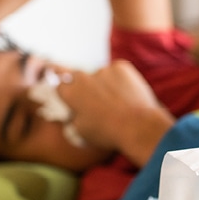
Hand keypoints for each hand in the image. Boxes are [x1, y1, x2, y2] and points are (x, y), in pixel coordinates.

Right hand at [57, 60, 174, 166]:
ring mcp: (103, 70)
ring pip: (100, 75)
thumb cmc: (108, 132)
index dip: (67, 94)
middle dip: (84, 87)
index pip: (61, 86)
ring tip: (117, 103)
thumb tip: (74, 114)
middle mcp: (83, 77)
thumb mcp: (81, 132)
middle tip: (96, 101)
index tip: (74, 99)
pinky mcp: (121, 67)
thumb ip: (73, 118)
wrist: (137, 126)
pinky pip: (117, 72)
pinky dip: (121, 81)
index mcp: (70, 92)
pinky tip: (127, 96)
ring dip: (104, 85)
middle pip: (78, 77)